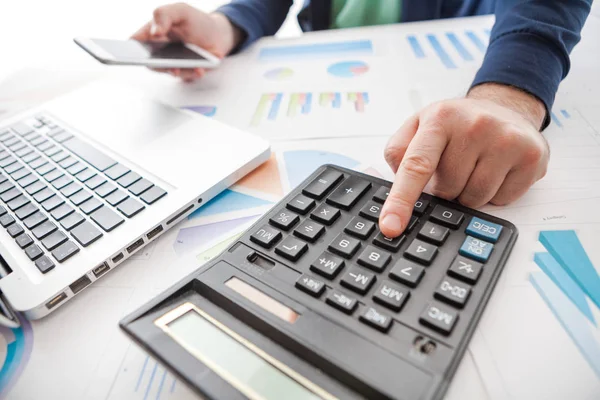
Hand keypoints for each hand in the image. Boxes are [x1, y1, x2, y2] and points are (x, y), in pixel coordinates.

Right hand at [132, 3, 242, 81]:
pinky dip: (193, 73)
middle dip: (158, 65)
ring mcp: (173, 62)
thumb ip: (164, 15)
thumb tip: (154, 32)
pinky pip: (187, 76)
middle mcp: (161, 50)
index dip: (129, 50)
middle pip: (151, 62)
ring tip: (189, 67)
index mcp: (154, 33)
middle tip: (165, 64)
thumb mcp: (180, 11)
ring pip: (170, 72)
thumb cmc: (197, 21)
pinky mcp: (187, 71)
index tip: (131, 54)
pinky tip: (200, 68)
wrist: (220, 34)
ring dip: (179, 71)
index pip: (135, 43)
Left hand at [379, 83, 548, 237]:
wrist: (505, 107)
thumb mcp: (419, 125)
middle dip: (445, 188)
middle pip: (447, 189)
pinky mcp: (530, 156)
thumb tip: (395, 187)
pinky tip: (496, 171)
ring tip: (474, 167)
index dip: (401, 200)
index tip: (391, 227)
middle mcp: (475, 125)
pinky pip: (501, 200)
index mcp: (440, 118)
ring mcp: (506, 140)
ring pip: (474, 199)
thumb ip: (399, 152)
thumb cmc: (456, 124)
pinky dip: (494, 194)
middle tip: (454, 166)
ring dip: (468, 194)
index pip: (416, 165)